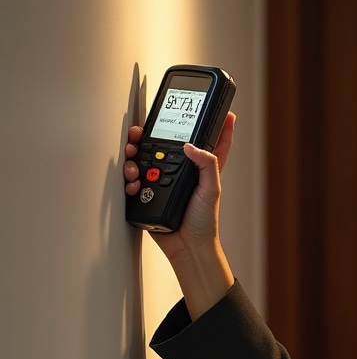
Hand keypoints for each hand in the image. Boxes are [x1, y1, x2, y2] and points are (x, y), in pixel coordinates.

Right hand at [123, 113, 236, 317]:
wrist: (187, 247)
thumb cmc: (203, 223)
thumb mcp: (212, 191)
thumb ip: (207, 165)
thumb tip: (191, 145)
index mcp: (204, 169)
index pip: (215, 143)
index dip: (220, 126)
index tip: (224, 110)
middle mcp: (184, 172)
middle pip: (167, 144)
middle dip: (152, 135)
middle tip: (140, 131)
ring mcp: (164, 182)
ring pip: (146, 159)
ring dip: (135, 155)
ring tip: (132, 157)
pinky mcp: (149, 193)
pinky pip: (135, 179)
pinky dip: (129, 177)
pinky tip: (132, 180)